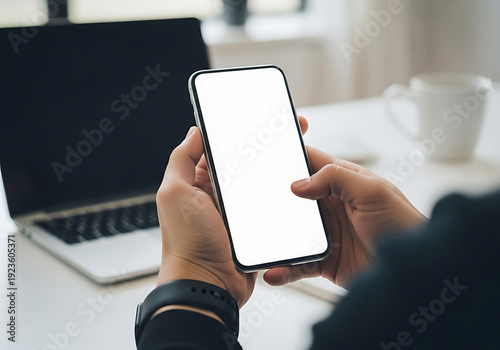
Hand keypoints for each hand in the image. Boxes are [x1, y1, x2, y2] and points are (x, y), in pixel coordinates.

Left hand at [155, 117, 309, 306]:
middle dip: (262, 149)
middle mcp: (216, 195)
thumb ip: (180, 159)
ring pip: (259, 184)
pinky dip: (278, 197)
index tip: (254, 119)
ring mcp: (236, 211)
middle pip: (243, 164)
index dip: (234, 133)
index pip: (217, 149)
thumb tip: (194, 132)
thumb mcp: (174, 193)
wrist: (208, 285)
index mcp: (197, 182)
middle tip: (284, 134)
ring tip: (293, 156)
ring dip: (273, 173)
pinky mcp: (253, 227)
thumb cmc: (187, 244)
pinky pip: (268, 206)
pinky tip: (292, 187)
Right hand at [264, 145, 426, 287]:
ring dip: (275, 238)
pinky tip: (274, 271)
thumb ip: (336, 178)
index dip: (289, 157)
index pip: (310, 162)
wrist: (416, 273)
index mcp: (344, 181)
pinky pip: (298, 262)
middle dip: (273, 201)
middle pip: (293, 198)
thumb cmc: (404, 226)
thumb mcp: (373, 191)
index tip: (265, 156)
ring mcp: (326, 234)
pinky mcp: (325, 260)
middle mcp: (332, 205)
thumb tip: (299, 184)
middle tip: (251, 203)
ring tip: (259, 244)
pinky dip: (284, 268)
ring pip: (291, 232)